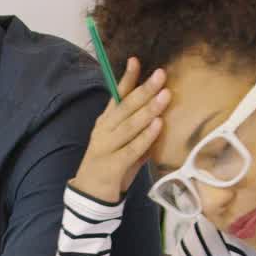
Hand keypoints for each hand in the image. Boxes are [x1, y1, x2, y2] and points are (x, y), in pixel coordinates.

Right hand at [71, 59, 170, 203]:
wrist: (90, 195)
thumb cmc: (111, 166)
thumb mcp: (124, 143)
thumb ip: (138, 131)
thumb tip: (160, 114)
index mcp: (105, 122)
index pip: (116, 96)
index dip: (126, 78)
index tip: (136, 60)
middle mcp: (104, 131)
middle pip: (125, 107)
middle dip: (144, 90)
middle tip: (161, 75)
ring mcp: (106, 147)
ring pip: (129, 125)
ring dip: (148, 110)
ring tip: (165, 96)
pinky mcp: (112, 165)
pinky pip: (131, 148)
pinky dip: (146, 136)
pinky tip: (158, 125)